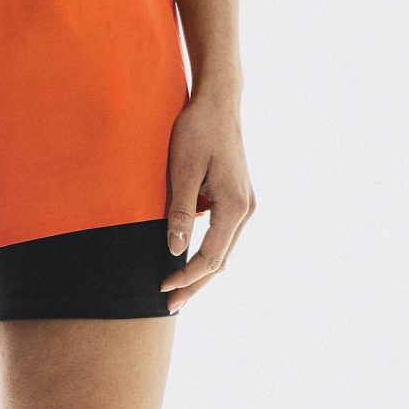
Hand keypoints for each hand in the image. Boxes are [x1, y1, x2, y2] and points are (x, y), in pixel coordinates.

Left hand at [159, 88, 254, 308]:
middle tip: (169, 306)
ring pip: (224, 250)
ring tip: (177, 291)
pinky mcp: (237, 197)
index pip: (210, 256)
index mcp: (235, 205)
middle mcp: (246, 209)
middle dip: (195, 284)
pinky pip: (223, 235)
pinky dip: (206, 252)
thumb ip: (180, 211)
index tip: (162, 288)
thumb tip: (174, 250)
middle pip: (221, 261)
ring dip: (201, 271)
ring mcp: (245, 204)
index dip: (186, 276)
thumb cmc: (198, 130)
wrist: (218, 101)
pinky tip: (188, 259)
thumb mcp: (183, 170)